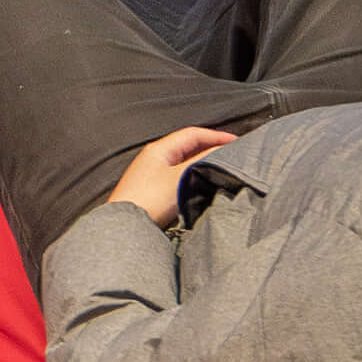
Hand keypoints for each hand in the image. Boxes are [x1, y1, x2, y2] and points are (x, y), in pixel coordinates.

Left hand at [110, 123, 239, 227]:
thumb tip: (220, 151)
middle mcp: (154, 158)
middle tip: (231, 154)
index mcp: (159, 149)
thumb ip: (202, 162)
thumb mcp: (181, 177)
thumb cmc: (148, 200)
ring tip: (220, 169)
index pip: (193, 134)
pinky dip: (193, 178)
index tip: (235, 141)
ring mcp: (153, 175)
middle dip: (210, 148)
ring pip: (184, 163)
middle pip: (189, 147)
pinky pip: (178, 178)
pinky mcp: (153, 192)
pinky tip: (201, 186)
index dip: (216, 136)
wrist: (126, 226)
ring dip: (202, 163)